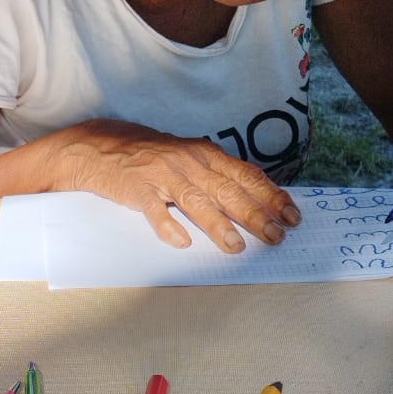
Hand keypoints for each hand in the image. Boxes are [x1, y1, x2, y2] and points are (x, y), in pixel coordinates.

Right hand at [54, 119, 300, 251]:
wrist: (101, 147)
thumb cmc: (151, 156)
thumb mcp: (189, 158)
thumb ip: (217, 175)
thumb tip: (255, 199)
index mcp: (205, 155)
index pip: (246, 175)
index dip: (271, 196)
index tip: (292, 215)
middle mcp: (189, 162)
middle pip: (228, 190)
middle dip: (255, 214)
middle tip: (275, 236)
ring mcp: (163, 175)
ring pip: (197, 202)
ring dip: (219, 225)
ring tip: (237, 246)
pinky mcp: (138, 189)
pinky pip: (155, 211)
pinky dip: (168, 226)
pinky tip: (182, 242)